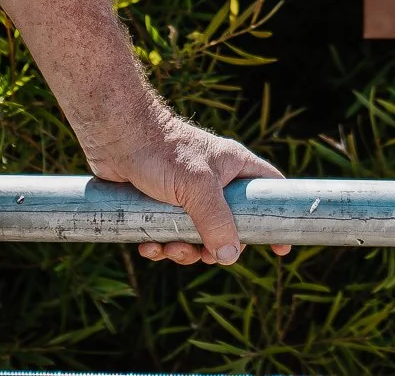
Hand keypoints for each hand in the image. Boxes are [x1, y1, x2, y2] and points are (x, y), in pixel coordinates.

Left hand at [84, 109, 290, 265]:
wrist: (114, 137)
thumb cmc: (161, 150)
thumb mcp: (197, 186)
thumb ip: (217, 221)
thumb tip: (228, 257)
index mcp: (232, 168)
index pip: (267, 191)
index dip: (275, 218)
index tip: (279, 248)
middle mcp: (213, 183)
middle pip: (229, 227)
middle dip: (212, 248)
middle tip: (199, 253)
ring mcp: (186, 195)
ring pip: (196, 236)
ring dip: (182, 251)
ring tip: (165, 247)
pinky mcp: (159, 205)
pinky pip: (169, 235)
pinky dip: (160, 246)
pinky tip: (147, 245)